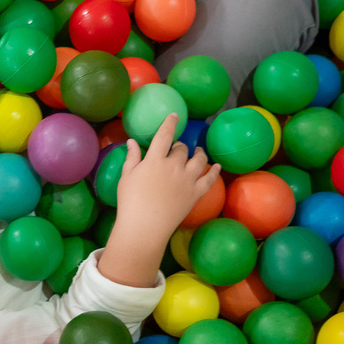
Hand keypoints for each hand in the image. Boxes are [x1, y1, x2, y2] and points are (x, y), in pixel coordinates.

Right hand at [96, 113, 220, 287]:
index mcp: (155, 160)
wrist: (144, 227)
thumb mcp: (127, 177)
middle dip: (180, 146)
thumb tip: (132, 141)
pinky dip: (214, 171)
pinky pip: (209, 179)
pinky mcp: (195, 194)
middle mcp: (174, 166)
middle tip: (177, 148)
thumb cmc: (130, 202)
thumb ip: (132, 158)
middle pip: (182, 148)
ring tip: (198, 152)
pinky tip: (216, 166)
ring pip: (199, 160)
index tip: (175, 116)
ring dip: (199, 153)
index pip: (165, 135)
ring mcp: (187, 180)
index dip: (170, 123)